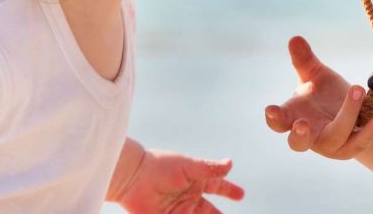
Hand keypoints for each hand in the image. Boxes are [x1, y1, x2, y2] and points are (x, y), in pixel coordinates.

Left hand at [113, 148, 243, 213]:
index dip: (229, 190)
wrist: (132, 178)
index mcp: (196, 181)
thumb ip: (209, 168)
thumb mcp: (187, 166)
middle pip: (210, 212)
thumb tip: (230, 164)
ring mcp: (179, 211)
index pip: (217, 187)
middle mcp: (189, 198)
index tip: (240, 194)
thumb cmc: (159, 166)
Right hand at [263, 35, 372, 159]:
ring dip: (347, 115)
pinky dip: (368, 133)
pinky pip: (359, 143)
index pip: (278, 122)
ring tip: (357, 89)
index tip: (271, 110)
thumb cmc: (324, 93)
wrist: (352, 111)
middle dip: (300, 135)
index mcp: (293, 117)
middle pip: (298, 142)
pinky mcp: (350, 148)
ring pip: (336, 136)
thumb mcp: (315, 75)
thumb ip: (304, 60)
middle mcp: (309, 135)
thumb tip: (295, 38)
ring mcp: (329, 145)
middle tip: (303, 124)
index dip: (274, 118)